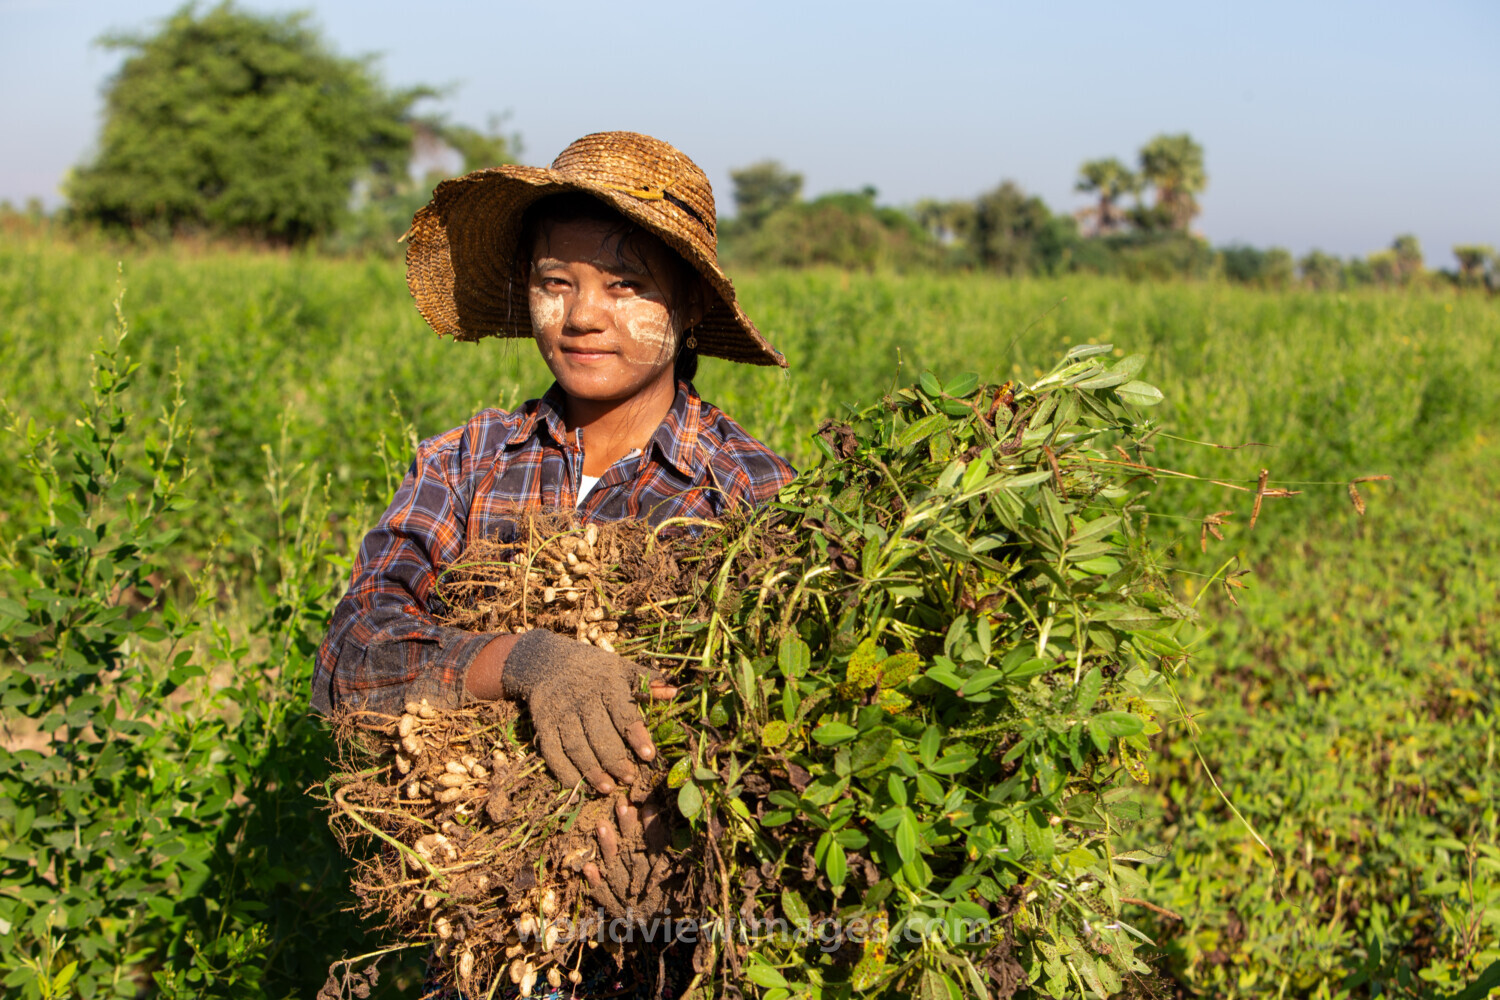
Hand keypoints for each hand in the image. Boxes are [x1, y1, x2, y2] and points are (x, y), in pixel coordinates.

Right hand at [496, 629, 675, 793]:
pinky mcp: (543, 723)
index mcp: (606, 684)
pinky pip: (552, 752)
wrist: (545, 661)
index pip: (624, 713)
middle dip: (616, 761)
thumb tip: (675, 692)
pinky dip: (564, 771)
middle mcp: (582, 699)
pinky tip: (578, 785)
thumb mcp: (621, 668)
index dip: (637, 736)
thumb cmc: (593, 668)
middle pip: (600, 736)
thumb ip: (647, 681)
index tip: (649, 756)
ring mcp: (560, 712)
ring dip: (592, 770)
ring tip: (608, 788)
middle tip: (630, 778)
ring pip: (576, 747)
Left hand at [581, 797, 674, 921]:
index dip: (652, 825)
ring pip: (615, 865)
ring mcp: (625, 889)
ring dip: (607, 846)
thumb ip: (681, 851)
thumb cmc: (672, 899)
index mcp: (660, 870)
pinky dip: (594, 881)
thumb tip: (690, 823)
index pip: (658, 844)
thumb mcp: (681, 875)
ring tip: (599, 825)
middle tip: (621, 804)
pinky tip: (587, 867)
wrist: (660, 933)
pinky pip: (601, 892)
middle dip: (627, 827)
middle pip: (634, 849)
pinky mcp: (611, 902)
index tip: (647, 804)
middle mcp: (642, 877)